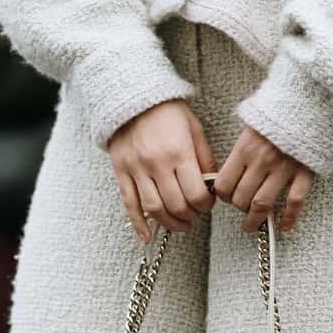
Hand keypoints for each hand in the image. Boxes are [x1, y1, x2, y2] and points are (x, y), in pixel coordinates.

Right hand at [108, 100, 216, 239]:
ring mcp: (136, 169)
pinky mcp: (121, 171)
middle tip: (195, 215)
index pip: (196, 193)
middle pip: (176, 205)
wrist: (132, 95)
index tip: (207, 204)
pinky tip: (146, 237)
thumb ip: (204, 159)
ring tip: (180, 225)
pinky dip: (138, 224)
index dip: (206, 205)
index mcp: (179, 152)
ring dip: (170, 224)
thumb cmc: (167, 111)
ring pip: (154, 209)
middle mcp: (156, 164)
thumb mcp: (194, 129)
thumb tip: (211, 186)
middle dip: (190, 216)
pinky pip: (129, 203)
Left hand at [215, 124, 313, 233]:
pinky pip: (295, 201)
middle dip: (238, 208)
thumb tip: (228, 174)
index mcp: (244, 149)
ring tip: (251, 226)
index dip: (222, 196)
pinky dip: (289, 217)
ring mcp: (284, 169)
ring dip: (255, 220)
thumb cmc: (276, 114)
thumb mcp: (250, 126)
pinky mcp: (304, 172)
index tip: (226, 197)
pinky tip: (284, 226)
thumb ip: (240, 150)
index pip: (224, 184)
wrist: (308, 102)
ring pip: (262, 204)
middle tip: (241, 211)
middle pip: (241, 198)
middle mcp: (261, 162)